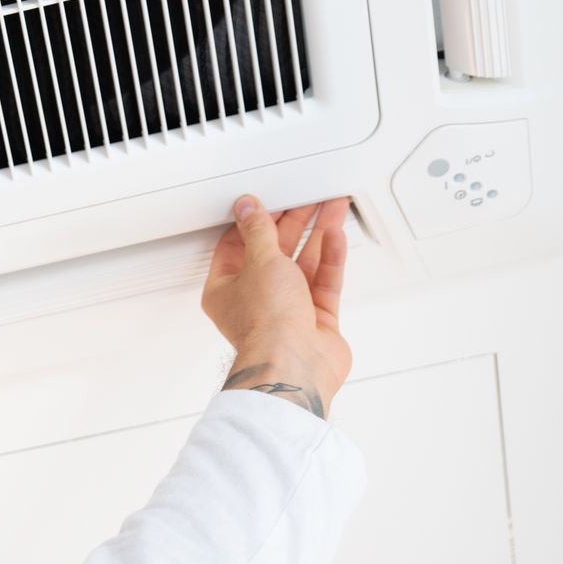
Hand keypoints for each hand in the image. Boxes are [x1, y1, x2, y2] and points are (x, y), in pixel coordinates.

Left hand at [201, 196, 352, 418]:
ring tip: (332, 208)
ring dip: (317, 234)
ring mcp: (287, 310)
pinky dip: (330, 258)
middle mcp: (255, 299)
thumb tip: (248, 208)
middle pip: (275, 251)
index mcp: (226, 288)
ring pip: (303, 263)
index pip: (238, 245)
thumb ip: (258, 232)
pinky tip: (336, 235)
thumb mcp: (259, 262)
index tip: (272, 200)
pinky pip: (323, 281)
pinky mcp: (315, 319)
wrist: (296, 364)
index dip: (256, 220)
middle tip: (309, 199)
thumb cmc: (266, 325)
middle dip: (294, 222)